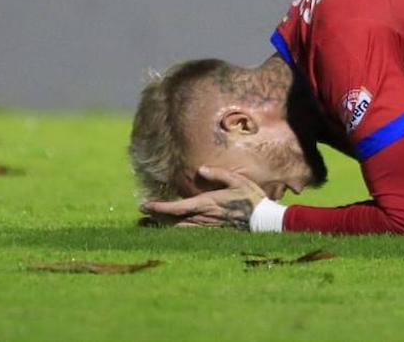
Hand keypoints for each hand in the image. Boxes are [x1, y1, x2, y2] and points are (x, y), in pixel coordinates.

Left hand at [140, 166, 266, 228]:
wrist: (262, 221)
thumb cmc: (251, 198)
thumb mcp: (238, 181)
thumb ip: (219, 174)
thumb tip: (202, 169)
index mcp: (206, 203)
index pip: (176, 207)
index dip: (158, 208)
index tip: (144, 205)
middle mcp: (203, 218)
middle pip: (172, 221)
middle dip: (155, 218)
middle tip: (141, 216)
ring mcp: (206, 227)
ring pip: (178, 229)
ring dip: (163, 226)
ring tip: (150, 224)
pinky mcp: (211, 233)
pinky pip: (188, 234)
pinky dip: (176, 232)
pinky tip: (171, 229)